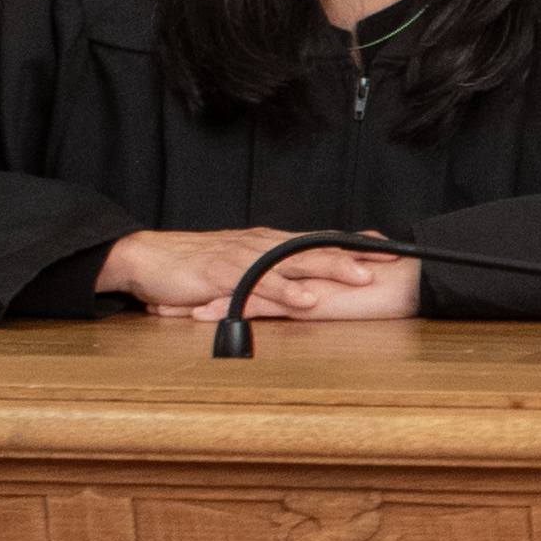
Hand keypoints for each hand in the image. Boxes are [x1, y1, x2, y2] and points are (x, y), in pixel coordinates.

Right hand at [103, 226, 402, 316]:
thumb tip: (302, 285)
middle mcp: (263, 246)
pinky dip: (286, 292)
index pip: (321, 240)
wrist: (147, 258)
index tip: (391, 248)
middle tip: (393, 260)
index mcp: (270, 244)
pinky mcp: (224, 274)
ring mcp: (245, 258)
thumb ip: (271, 275)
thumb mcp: (241, 268)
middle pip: (318, 247)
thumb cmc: (195, 266)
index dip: (356, 244)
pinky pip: (260, 283)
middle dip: (358, 254)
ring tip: (362, 279)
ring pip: (296, 262)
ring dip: (331, 270)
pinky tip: (307, 300)